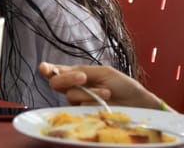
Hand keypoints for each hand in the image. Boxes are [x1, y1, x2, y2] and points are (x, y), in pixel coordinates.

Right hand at [39, 62, 161, 109]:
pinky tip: (105, 101)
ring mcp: (79, 102)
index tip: (44, 68)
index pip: (57, 71)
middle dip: (67, 79)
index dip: (47, 69)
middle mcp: (75, 88)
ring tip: (106, 92)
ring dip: (88, 93)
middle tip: (82, 77)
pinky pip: (80, 107)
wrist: (139, 103)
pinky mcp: (85, 115)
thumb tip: (62, 71)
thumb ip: (82, 71)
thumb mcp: (103, 72)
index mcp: (78, 74)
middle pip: (56, 83)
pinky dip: (92, 102)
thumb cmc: (123, 86)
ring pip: (70, 96)